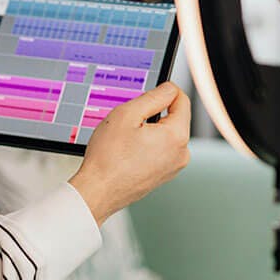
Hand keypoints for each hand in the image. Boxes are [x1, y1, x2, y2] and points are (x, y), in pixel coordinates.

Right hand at [68, 82, 190, 226]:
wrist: (98, 190)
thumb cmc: (108, 157)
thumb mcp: (127, 114)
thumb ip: (153, 97)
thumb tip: (169, 88)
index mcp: (176, 136)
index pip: (181, 100)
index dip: (165, 90)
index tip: (149, 91)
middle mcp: (181, 154)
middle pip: (174, 118)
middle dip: (154, 113)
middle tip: (129, 119)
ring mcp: (173, 167)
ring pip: (166, 134)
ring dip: (150, 130)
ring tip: (126, 138)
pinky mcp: (164, 175)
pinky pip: (161, 150)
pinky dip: (148, 145)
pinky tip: (128, 150)